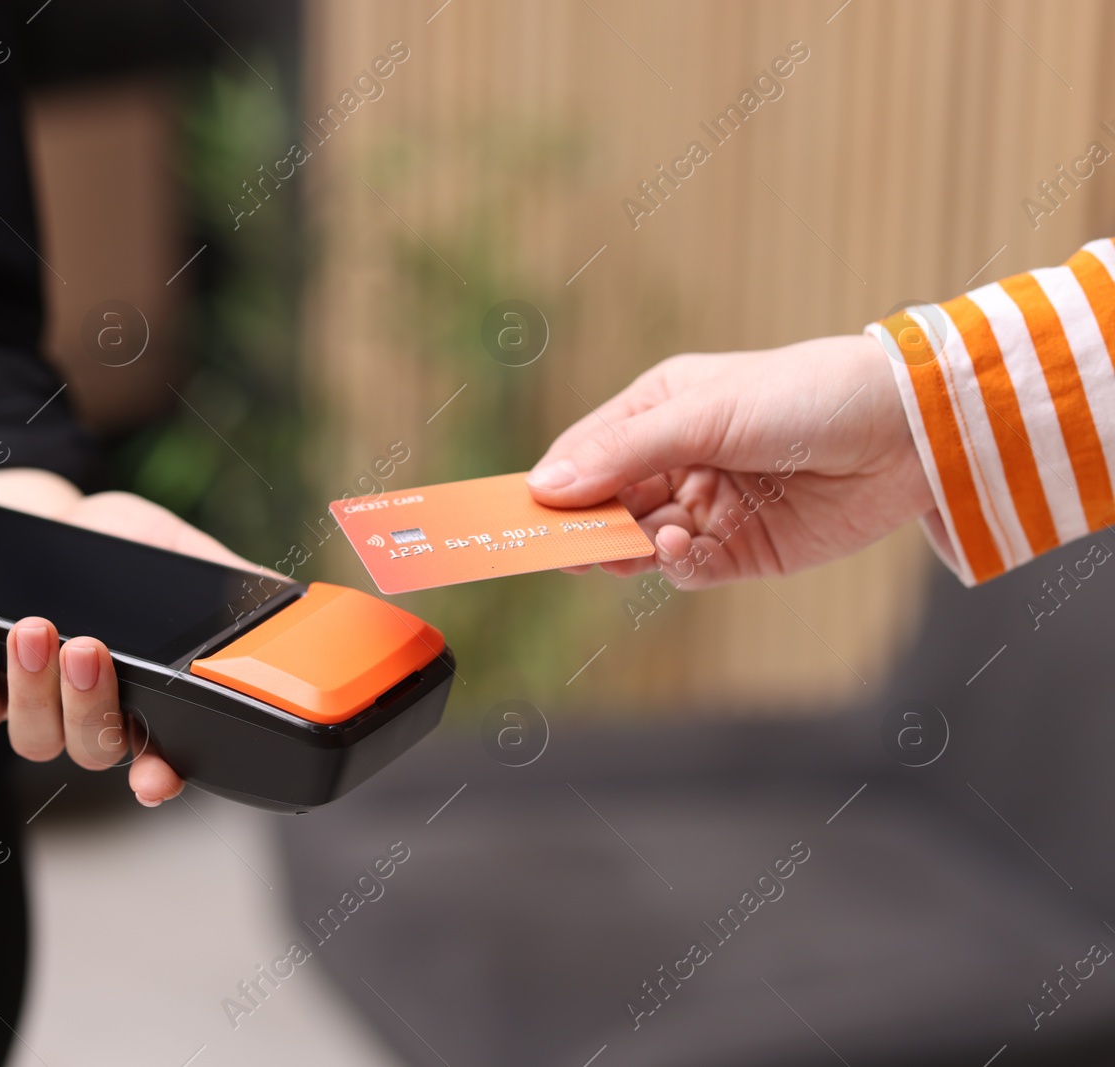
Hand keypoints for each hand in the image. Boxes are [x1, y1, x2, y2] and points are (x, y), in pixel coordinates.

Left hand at [0, 470, 257, 805]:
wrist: (52, 515)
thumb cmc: (124, 543)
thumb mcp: (182, 553)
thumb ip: (229, 583)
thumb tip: (287, 599)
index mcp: (151, 699)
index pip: (162, 757)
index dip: (159, 777)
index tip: (156, 776)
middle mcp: (95, 715)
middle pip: (91, 749)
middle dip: (89, 705)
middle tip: (89, 647)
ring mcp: (40, 705)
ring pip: (33, 738)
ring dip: (34, 687)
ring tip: (37, 628)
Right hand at [526, 334, 934, 587]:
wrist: (910, 430)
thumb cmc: (809, 392)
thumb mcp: (705, 411)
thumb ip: (624, 451)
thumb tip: (548, 484)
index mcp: (660, 411)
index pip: (585, 454)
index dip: (550, 484)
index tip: (511, 514)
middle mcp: (679, 460)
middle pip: (606, 506)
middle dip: (582, 527)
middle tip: (553, 549)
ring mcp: (710, 508)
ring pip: (640, 544)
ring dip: (627, 550)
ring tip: (623, 549)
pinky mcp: (744, 550)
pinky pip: (688, 570)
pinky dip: (674, 566)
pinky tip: (675, 548)